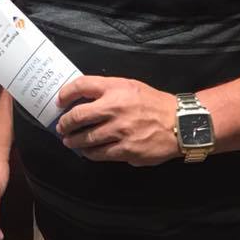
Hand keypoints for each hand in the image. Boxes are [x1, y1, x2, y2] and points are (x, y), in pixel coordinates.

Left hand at [55, 76, 177, 165]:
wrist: (179, 123)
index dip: (66, 94)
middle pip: (78, 115)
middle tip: (61, 126)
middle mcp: (114, 108)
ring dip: (73, 140)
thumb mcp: (130, 86)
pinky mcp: (126, 149)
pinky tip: (86, 151)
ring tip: (69, 140)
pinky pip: (99, 153)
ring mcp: (119, 130)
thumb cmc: (153, 103)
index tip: (59, 101)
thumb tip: (82, 98)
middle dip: (65, 123)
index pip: (81, 85)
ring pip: (86, 138)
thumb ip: (107, 90)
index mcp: (115, 88)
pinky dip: (89, 153)